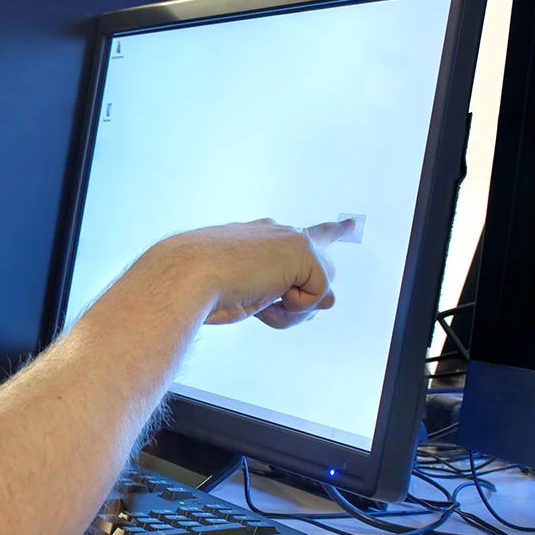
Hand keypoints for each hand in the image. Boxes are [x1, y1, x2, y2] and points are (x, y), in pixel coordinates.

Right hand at [152, 217, 354, 328]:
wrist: (184, 277)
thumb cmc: (199, 287)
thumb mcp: (245, 291)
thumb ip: (284, 292)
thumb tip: (331, 300)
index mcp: (260, 237)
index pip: (303, 235)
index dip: (330, 233)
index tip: (350, 225)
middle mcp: (279, 234)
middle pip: (321, 273)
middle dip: (301, 302)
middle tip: (264, 308)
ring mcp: (292, 240)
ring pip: (321, 289)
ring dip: (292, 309)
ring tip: (258, 304)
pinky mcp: (303, 253)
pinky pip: (317, 297)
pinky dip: (292, 309)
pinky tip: (264, 296)